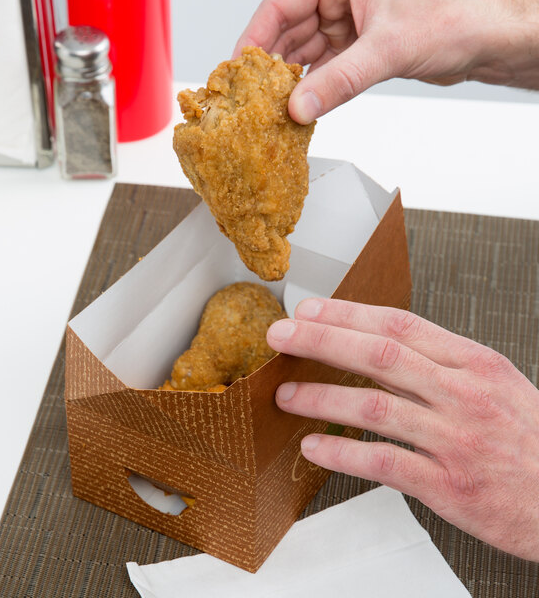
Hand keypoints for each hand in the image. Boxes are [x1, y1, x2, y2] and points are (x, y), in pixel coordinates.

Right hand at [234, 0, 538, 122]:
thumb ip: (339, 81)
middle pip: (287, 30)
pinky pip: (323, 68)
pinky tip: (299, 106)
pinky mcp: (356, 46)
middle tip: (252, 97)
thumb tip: (301, 106)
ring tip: (271, 108)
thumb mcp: (387, 49)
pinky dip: (312, 88)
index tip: (239, 68)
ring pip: (303, 52)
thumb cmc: (455, 18)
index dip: (256, 37)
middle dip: (271, 65)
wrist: (484, 40)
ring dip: (289, 81)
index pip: (281, 4)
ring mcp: (347, 22)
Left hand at [267, 298, 538, 560]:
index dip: (348, 314)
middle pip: (380, 356)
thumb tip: (374, 346)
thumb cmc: (528, 438)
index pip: (399, 325)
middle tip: (281, 336)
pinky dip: (342, 454)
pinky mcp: (448, 485)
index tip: (309, 310)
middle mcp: (462, 394)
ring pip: (374, 408)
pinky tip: (314, 447)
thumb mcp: (493, 383)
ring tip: (286, 395)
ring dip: (322, 398)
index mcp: (472, 363)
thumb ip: (437, 364)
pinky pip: (384, 463)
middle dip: (322, 341)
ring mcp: (454, 440)